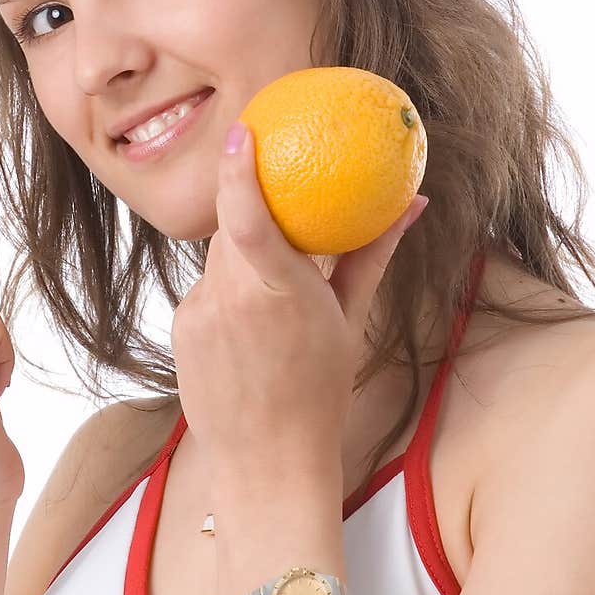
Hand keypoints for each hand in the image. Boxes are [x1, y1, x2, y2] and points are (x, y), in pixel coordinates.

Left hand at [170, 124, 428, 489]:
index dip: (238, 170)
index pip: (248, 219)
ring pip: (218, 258)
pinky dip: (229, 291)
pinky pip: (206, 289)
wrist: (265, 464)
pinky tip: (251, 331)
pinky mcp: (180, 328)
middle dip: (255, 210)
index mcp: (277, 295)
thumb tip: (414, 202)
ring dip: (245, 258)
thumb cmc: (320, 392)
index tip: (241, 130)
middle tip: (280, 198)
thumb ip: (372, 254)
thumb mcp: (351, 320)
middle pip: (233, 226)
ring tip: (275, 290)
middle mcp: (229, 300)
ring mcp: (198, 315)